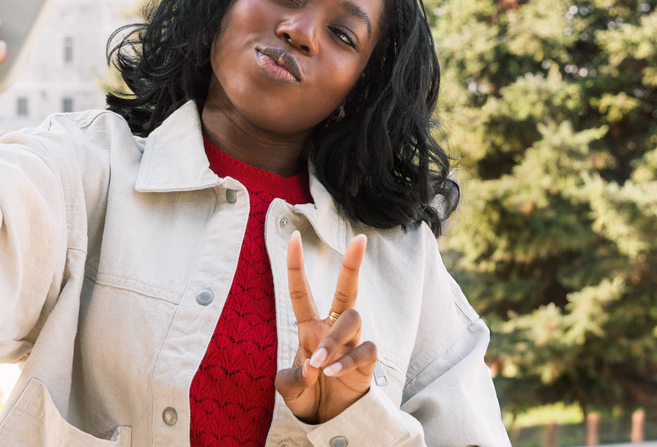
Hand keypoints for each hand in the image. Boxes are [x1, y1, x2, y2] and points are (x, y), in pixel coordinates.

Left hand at [276, 231, 376, 423]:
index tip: (292, 236)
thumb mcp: (288, 389)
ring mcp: (352, 343)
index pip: (301, 292)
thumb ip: (292, 378)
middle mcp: (333, 329)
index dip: (295, 266)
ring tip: (320, 364)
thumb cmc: (307, 396)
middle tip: (360, 241)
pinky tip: (333, 374)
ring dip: (333, 340)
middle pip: (345, 290)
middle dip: (352, 265)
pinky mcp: (367, 362)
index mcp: (309, 327)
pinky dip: (347, 361)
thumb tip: (310, 366)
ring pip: (352, 320)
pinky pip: (364, 350)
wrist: (329, 420)